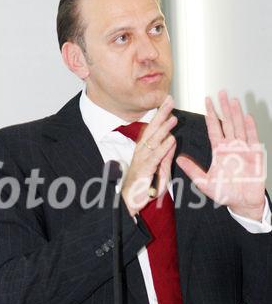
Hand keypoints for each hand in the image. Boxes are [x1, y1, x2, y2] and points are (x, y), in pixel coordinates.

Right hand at [122, 95, 176, 215]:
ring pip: (153, 141)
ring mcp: (141, 160)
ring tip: (173, 117)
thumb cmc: (144, 187)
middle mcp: (142, 152)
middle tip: (169, 100)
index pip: (154, 129)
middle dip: (161, 114)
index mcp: (145, 150)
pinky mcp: (144, 170)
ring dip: (164, 128)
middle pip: (152, 130)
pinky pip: (155, 157)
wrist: (131, 203)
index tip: (168, 103)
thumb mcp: (160, 169)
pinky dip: (164, 148)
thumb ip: (166, 155)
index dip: (160, 116)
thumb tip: (172, 141)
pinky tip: (171, 140)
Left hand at [176, 91, 265, 220]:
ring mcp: (244, 149)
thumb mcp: (205, 182)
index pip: (214, 128)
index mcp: (219, 150)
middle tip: (221, 92)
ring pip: (239, 127)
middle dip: (224, 107)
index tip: (207, 100)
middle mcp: (231, 146)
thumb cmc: (225, 193)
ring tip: (233, 100)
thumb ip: (192, 170)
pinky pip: (252, 138)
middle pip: (227, 122)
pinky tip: (247, 116)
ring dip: (237, 113)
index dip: (211, 114)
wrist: (243, 203)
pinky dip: (250, 128)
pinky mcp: (255, 155)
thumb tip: (178, 159)